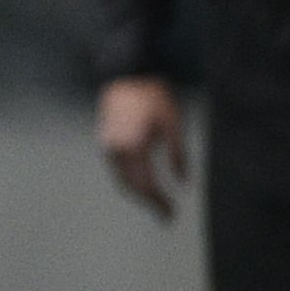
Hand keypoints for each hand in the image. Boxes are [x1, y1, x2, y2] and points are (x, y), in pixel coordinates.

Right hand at [99, 75, 186, 219]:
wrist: (125, 75)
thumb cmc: (152, 97)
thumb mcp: (172, 124)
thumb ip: (178, 155)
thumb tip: (183, 182)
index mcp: (133, 148)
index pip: (146, 185)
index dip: (159, 202)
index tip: (172, 214)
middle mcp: (116, 150)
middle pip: (131, 187)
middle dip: (149, 202)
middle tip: (166, 215)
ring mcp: (108, 145)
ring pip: (122, 179)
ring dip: (138, 193)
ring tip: (156, 202)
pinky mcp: (106, 140)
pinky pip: (117, 168)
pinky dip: (130, 179)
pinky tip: (143, 182)